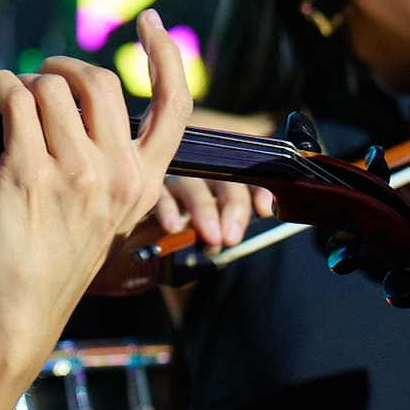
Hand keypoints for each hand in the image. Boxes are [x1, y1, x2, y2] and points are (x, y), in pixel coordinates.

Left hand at [0, 10, 187, 346]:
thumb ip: (104, 165)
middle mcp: (119, 176)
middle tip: (39, 79)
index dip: (166, 56)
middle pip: (101, 82)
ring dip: (22, 81)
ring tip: (2, 96)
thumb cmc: (51, 264)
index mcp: (145, 185)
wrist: (19, 315)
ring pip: (51, 88)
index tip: (152, 23)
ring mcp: (77, 173)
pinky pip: (15, 101)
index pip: (176, 107)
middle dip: (63, 67)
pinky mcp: (30, 173)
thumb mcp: (102, 215)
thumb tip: (71, 104)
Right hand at [150, 178, 276, 248]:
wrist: (145, 225)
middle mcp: (204, 170)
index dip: (258, 191)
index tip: (264, 211)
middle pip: (223, 178)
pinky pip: (161, 195)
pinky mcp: (153, 185)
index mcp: (226, 177)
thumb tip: (262, 215)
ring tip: (212, 239)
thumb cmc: (191, 224)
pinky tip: (174, 228)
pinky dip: (169, 210)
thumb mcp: (218, 223)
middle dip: (233, 207)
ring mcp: (177, 176)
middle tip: (232, 238)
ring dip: (204, 211)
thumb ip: (235, 221)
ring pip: (193, 185)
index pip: (249, 178)